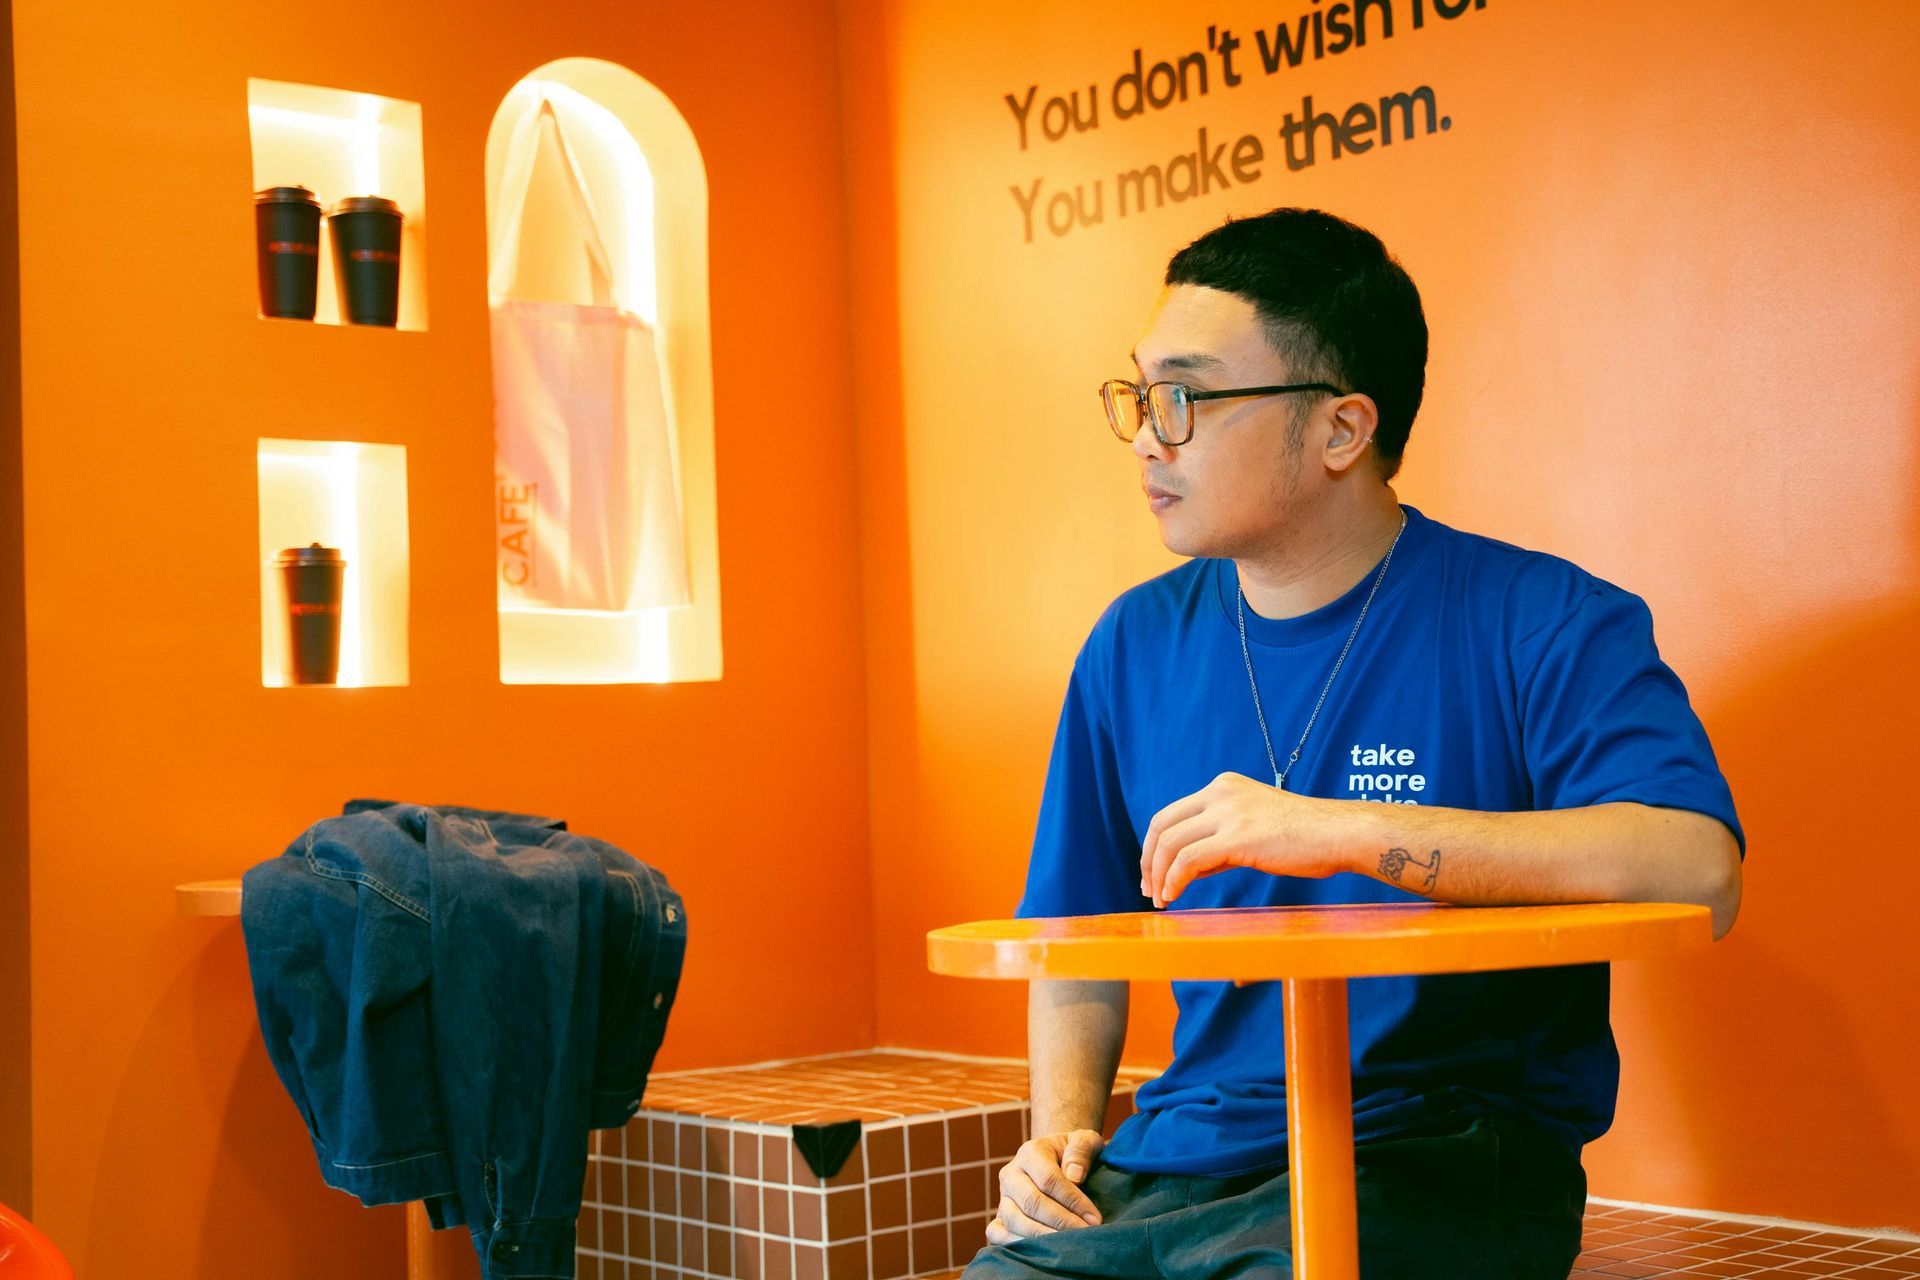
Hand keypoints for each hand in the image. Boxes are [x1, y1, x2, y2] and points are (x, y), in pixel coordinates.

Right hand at [984, 1129, 1104, 1243]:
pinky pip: (997, 1233)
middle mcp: (1011, 1174)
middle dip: (1062, 1222)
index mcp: (1030, 1152)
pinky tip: (1041, 1250)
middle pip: (1032, 1203)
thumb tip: (1075, 1177)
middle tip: (1086, 1234)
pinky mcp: (999, 1215)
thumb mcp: (1084, 1140)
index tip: (1095, 1218)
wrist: (1056, 1158)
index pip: (1049, 1180)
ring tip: (1069, 1244)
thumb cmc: (1073, 1152)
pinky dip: (1014, 1243)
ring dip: (1043, 1236)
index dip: (1073, 1201)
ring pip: (1014, 1220)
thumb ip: (1081, 1150)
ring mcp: (1003, 1196)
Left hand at [1140, 772, 1346, 906]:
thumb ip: (1219, 841)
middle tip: (1149, 890)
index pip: (1171, 814)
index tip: (1153, 874)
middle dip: (1148, 861)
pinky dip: (1174, 880)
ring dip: (1159, 876)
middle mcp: (1220, 793)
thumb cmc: (1304, 837)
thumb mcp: (1253, 828)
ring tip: (1161, 899)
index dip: (1154, 846)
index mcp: (1222, 787)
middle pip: (1161, 825)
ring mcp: (1228, 813)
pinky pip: (1189, 860)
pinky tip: (1174, 896)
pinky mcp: (1238, 837)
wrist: (1339, 834)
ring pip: (1170, 843)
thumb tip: (1188, 867)